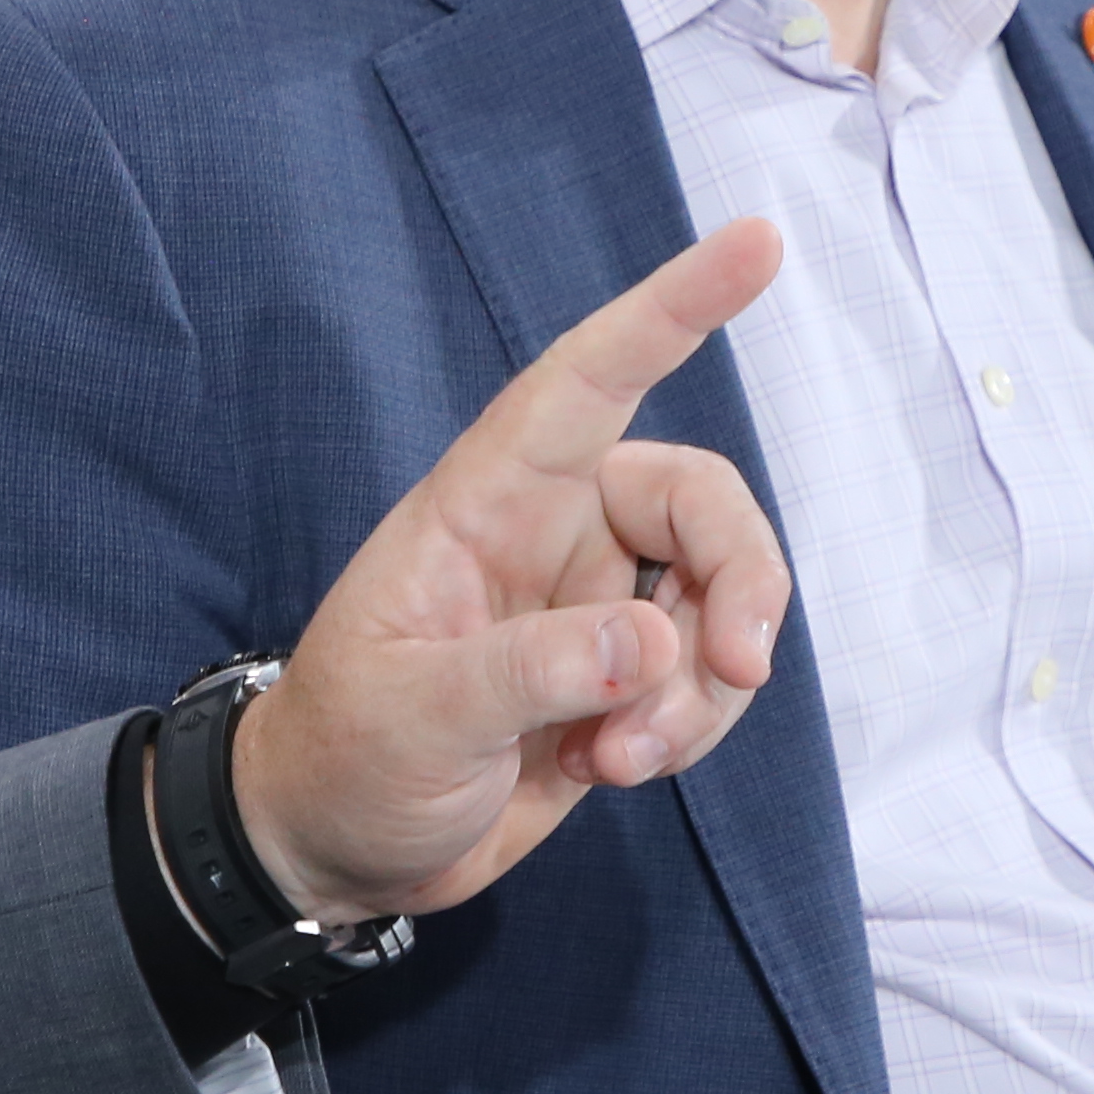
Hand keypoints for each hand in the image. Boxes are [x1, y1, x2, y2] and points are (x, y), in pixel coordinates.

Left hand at [232, 220, 789, 923]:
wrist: (337, 850)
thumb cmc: (343, 755)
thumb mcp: (413, 715)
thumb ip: (530, 671)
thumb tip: (655, 642)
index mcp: (486, 503)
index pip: (588, 382)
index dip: (671, 308)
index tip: (756, 242)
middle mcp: (555, 536)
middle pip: (702, 504)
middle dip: (743, 582)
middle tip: (738, 669)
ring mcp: (596, 607)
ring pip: (720, 602)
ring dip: (704, 690)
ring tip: (619, 760)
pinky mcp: (624, 680)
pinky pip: (710, 678)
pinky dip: (693, 728)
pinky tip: (614, 770)